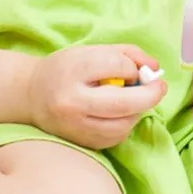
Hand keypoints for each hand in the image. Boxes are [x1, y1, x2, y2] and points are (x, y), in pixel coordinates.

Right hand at [26, 44, 166, 150]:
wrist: (32, 95)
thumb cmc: (67, 68)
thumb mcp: (93, 50)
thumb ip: (127, 54)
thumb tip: (156, 68)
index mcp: (74, 71)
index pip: (116, 66)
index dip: (133, 67)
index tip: (134, 67)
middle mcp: (73, 102)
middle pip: (123, 103)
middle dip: (151, 94)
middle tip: (160, 87)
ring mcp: (76, 127)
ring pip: (123, 124)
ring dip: (138, 111)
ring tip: (134, 99)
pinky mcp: (82, 143)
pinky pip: (116, 137)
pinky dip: (126, 124)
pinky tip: (119, 113)